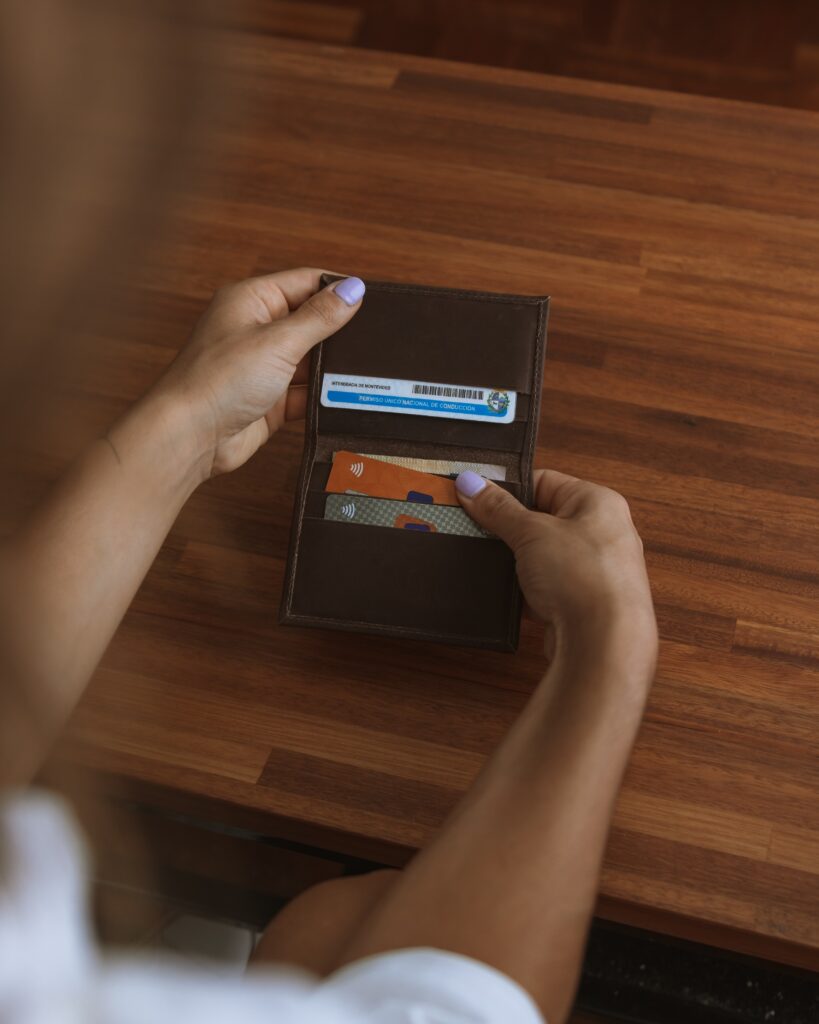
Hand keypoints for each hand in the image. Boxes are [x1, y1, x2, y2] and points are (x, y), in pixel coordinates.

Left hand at [153, 268, 364, 478]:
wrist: (191, 436)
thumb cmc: (217, 380)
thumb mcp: (278, 341)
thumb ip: (319, 317)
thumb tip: (353, 289)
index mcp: (252, 301)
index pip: (304, 283)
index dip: (337, 289)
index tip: (372, 300)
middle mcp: (257, 330)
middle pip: (311, 321)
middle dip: (340, 331)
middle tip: (377, 338)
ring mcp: (263, 367)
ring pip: (311, 360)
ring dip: (333, 368)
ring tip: (369, 369)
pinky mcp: (270, 401)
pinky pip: (306, 393)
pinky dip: (324, 396)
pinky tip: (346, 398)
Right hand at [455, 469, 655, 645]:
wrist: (604, 642)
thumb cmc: (581, 576)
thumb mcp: (531, 532)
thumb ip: (498, 508)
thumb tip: (470, 482)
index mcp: (598, 502)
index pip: (546, 481)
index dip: (510, 488)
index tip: (477, 496)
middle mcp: (604, 532)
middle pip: (543, 519)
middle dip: (510, 527)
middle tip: (477, 529)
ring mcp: (596, 570)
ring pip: (543, 556)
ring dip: (517, 561)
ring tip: (490, 563)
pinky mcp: (585, 603)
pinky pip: (548, 587)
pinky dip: (526, 589)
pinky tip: (507, 594)